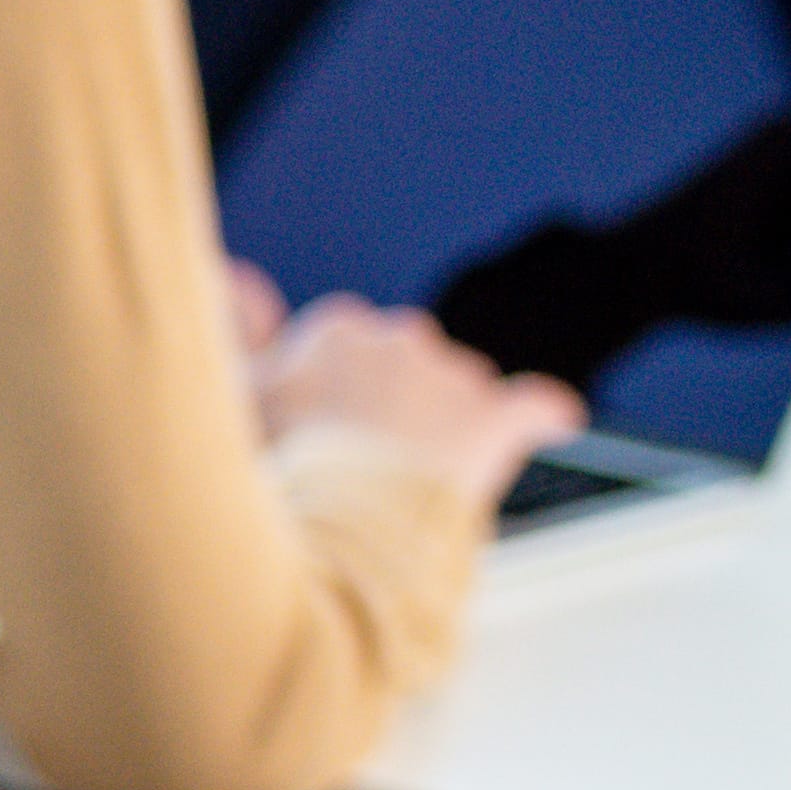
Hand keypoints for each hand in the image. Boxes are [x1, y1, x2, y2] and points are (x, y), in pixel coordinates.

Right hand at [250, 292, 580, 513]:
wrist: (340, 517)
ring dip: (439, 429)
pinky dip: (545, 413)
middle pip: (399, 370)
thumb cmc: (277, 464)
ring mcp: (454, 377)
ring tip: (408, 485)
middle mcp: (400, 337)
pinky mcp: (498, 418)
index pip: (339, 353)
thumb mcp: (233, 392)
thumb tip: (232, 271)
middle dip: (386, 409)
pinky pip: (535, 406)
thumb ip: (236, 329)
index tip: (312, 436)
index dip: (325, 398)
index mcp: (335, 329)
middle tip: (356, 468)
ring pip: (454, 394)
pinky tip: (557, 422)